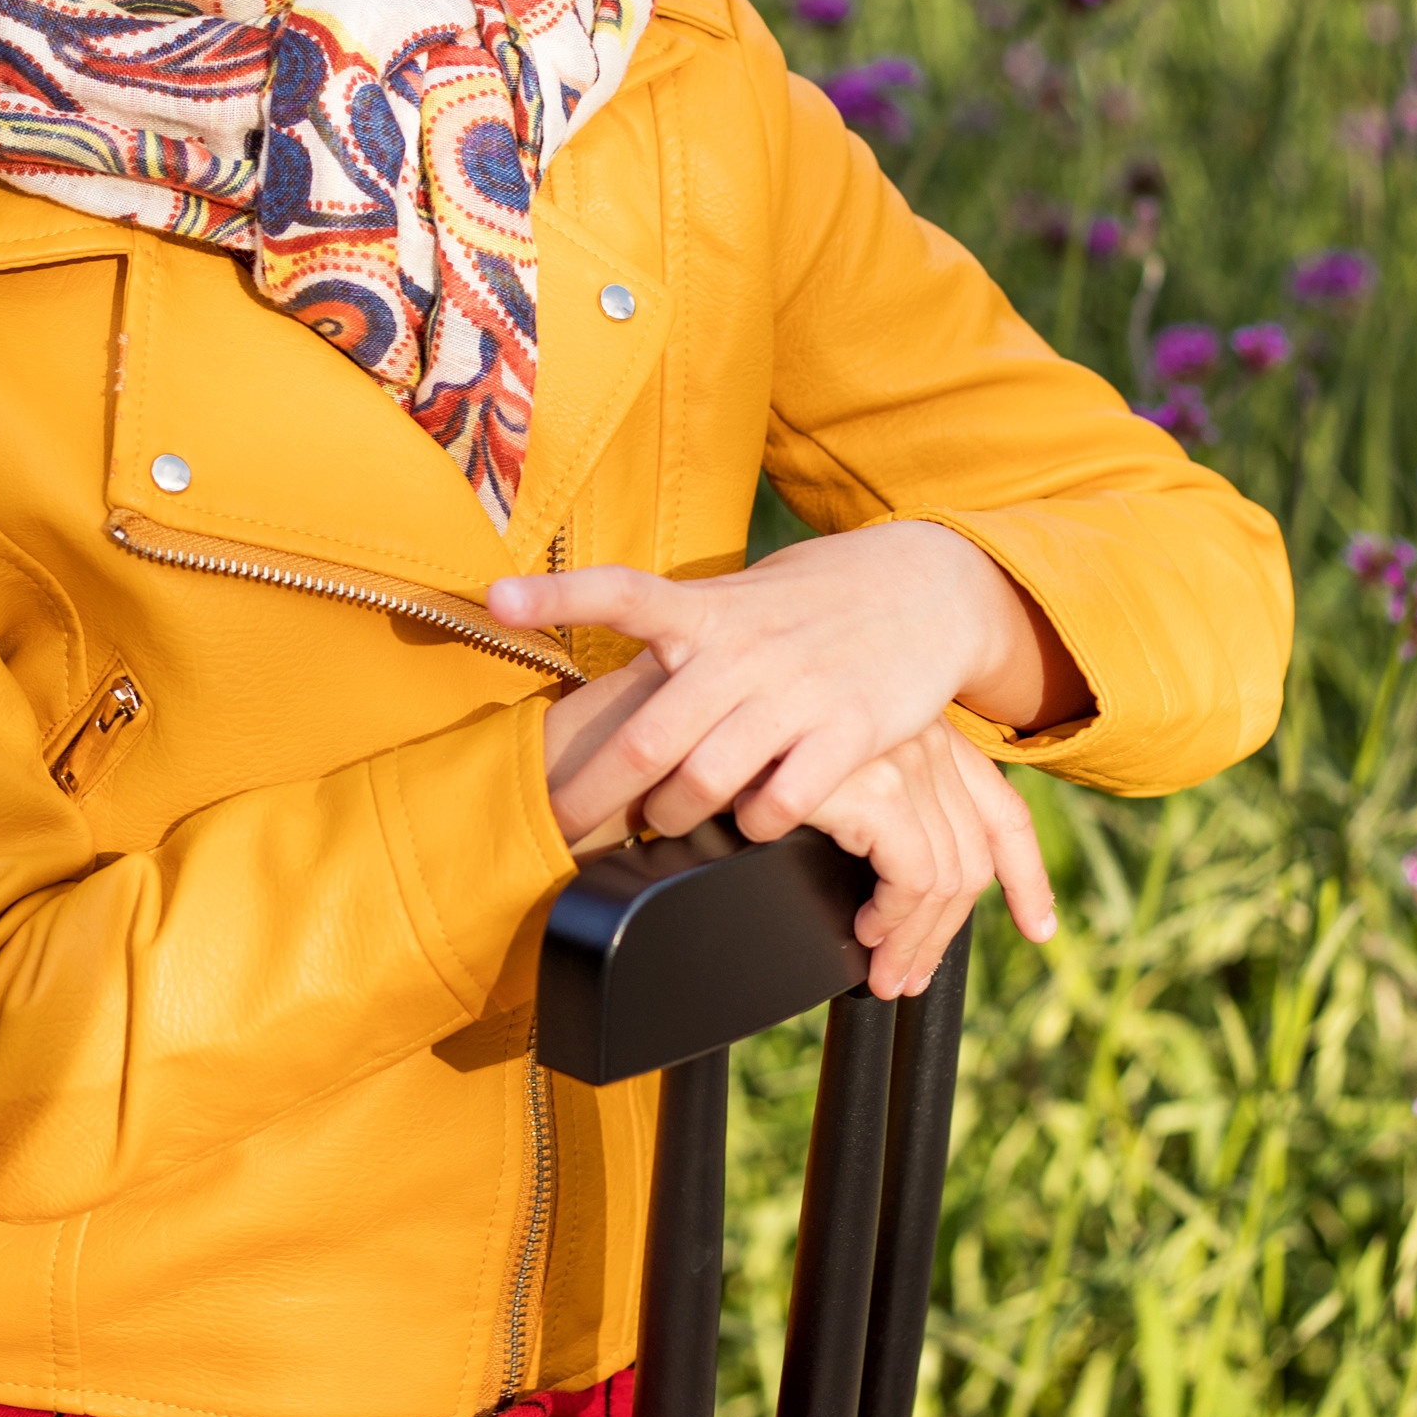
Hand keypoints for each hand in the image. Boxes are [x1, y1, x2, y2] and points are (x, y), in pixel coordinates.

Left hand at [493, 524, 1074, 995]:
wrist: (920, 587)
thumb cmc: (804, 605)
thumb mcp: (735, 600)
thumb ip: (674, 634)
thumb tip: (598, 661)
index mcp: (704, 611)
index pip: (620, 591)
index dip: (556, 595)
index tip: (495, 598)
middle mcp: (739, 648)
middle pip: (646, 738)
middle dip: (592, 793)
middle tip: (563, 826)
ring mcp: (793, 689)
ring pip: (705, 780)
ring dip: (671, 818)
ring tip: (658, 829)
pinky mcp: (848, 728)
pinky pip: (782, 801)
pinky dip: (755, 826)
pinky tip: (750, 829)